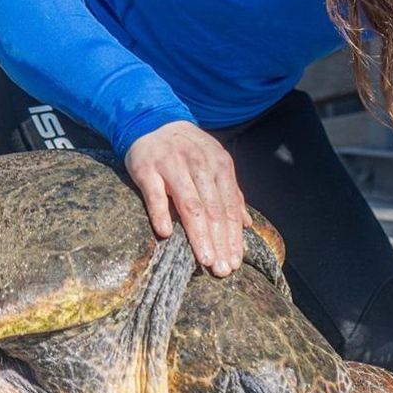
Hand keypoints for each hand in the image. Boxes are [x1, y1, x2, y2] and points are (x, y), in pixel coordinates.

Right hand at [124, 121, 250, 276]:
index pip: (229, 208)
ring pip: (189, 205)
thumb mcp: (213, 164)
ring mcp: (171, 166)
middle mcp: (198, 165)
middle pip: (213, 210)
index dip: (233, 237)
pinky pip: (154, 194)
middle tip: (222, 270)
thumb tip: (246, 224)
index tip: (234, 263)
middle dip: (220, 242)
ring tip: (204, 259)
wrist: (152, 122)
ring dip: (198, 234)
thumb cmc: (186, 150)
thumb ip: (230, 192)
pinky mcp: (146, 169)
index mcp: (219, 166)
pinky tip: (166, 233)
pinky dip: (161, 213)